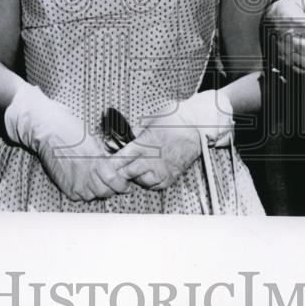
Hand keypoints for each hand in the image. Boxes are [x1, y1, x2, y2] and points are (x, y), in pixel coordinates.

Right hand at [4, 84, 129, 201]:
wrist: (49, 131)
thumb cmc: (73, 130)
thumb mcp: (96, 141)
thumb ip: (107, 157)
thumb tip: (119, 167)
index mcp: (97, 161)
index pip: (115, 181)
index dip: (122, 185)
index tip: (126, 185)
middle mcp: (87, 176)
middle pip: (106, 192)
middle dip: (112, 188)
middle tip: (114, 183)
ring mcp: (75, 184)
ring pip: (93, 196)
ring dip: (98, 191)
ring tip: (98, 182)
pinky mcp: (66, 188)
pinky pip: (80, 197)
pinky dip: (85, 192)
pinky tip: (85, 183)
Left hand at [116, 90, 232, 190]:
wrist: (196, 127)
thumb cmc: (173, 119)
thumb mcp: (149, 119)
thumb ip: (134, 132)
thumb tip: (121, 139)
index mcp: (143, 145)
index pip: (119, 160)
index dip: (111, 163)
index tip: (108, 161)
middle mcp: (150, 161)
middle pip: (126, 174)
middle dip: (121, 170)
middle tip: (122, 164)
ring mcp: (161, 171)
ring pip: (139, 182)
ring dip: (135, 176)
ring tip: (137, 167)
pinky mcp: (171, 177)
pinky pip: (154, 186)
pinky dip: (149, 181)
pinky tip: (149, 172)